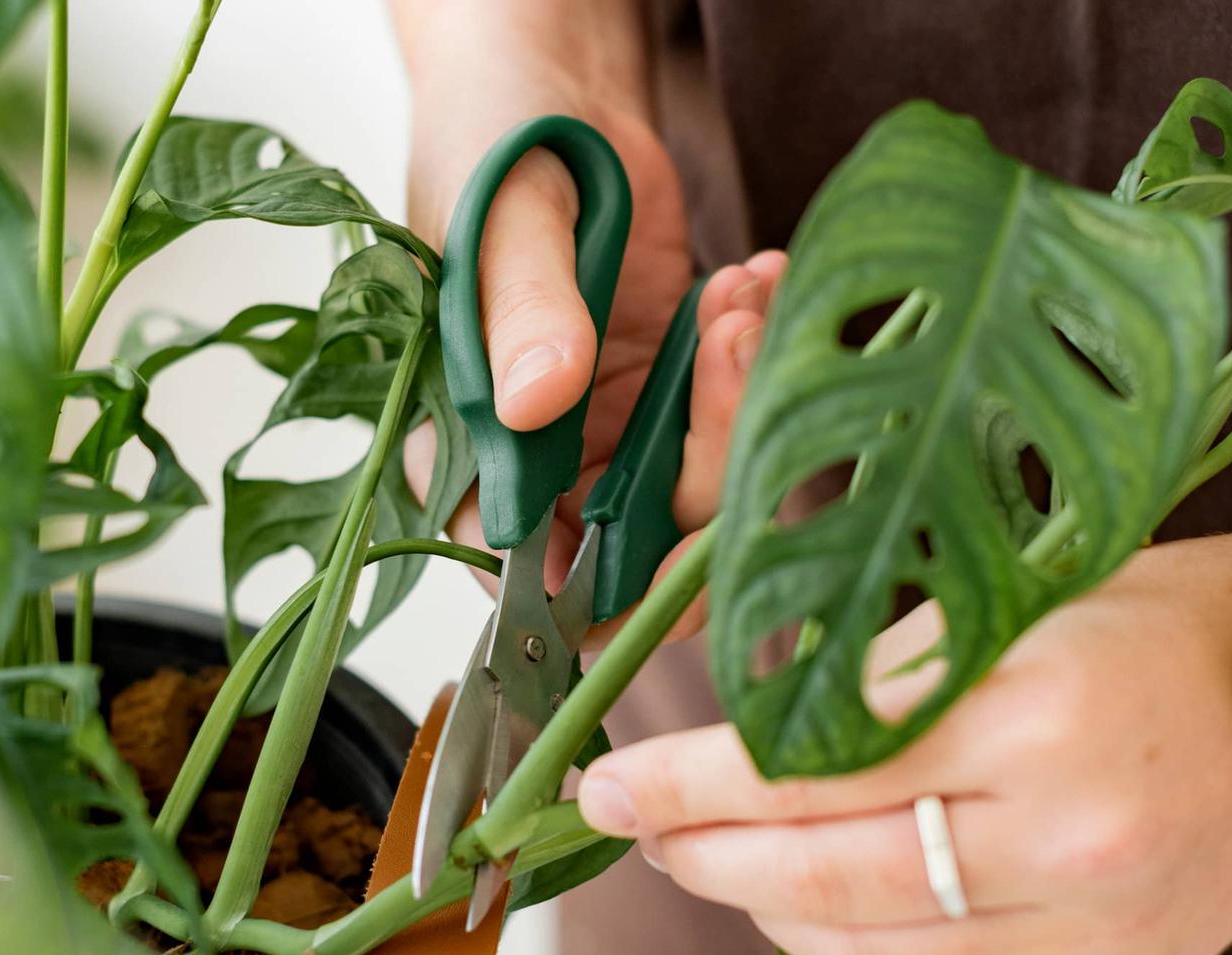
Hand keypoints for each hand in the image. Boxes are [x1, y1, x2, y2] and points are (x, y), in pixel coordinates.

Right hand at [395, 11, 779, 641]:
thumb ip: (520, 311)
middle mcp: (542, 463)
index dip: (616, 593)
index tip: (695, 535)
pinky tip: (754, 276)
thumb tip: (539, 402)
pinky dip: (764, 353)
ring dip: (745, 395)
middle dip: (710, 460)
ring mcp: (613, 432)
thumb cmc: (495, 142)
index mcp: (467, 452)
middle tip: (727, 339)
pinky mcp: (672, 392)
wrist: (552, 83)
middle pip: (647, 547)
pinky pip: (738, 417)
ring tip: (739, 290)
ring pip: (709, 487)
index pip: (536, 582)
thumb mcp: (500, 219)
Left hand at [574, 531, 1231, 954]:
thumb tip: (722, 718)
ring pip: (871, 954)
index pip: (810, 767)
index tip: (603, 784)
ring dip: (768, 910)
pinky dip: (857, 946)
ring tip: (712, 860)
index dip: (685, 784)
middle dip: (704, 855)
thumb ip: (872, 667)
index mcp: (1039, 714)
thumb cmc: (1147, 620)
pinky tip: (816, 900)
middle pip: (825, 877)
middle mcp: (1072, 842)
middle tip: (636, 826)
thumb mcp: (1008, 597)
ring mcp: (1097, 935)